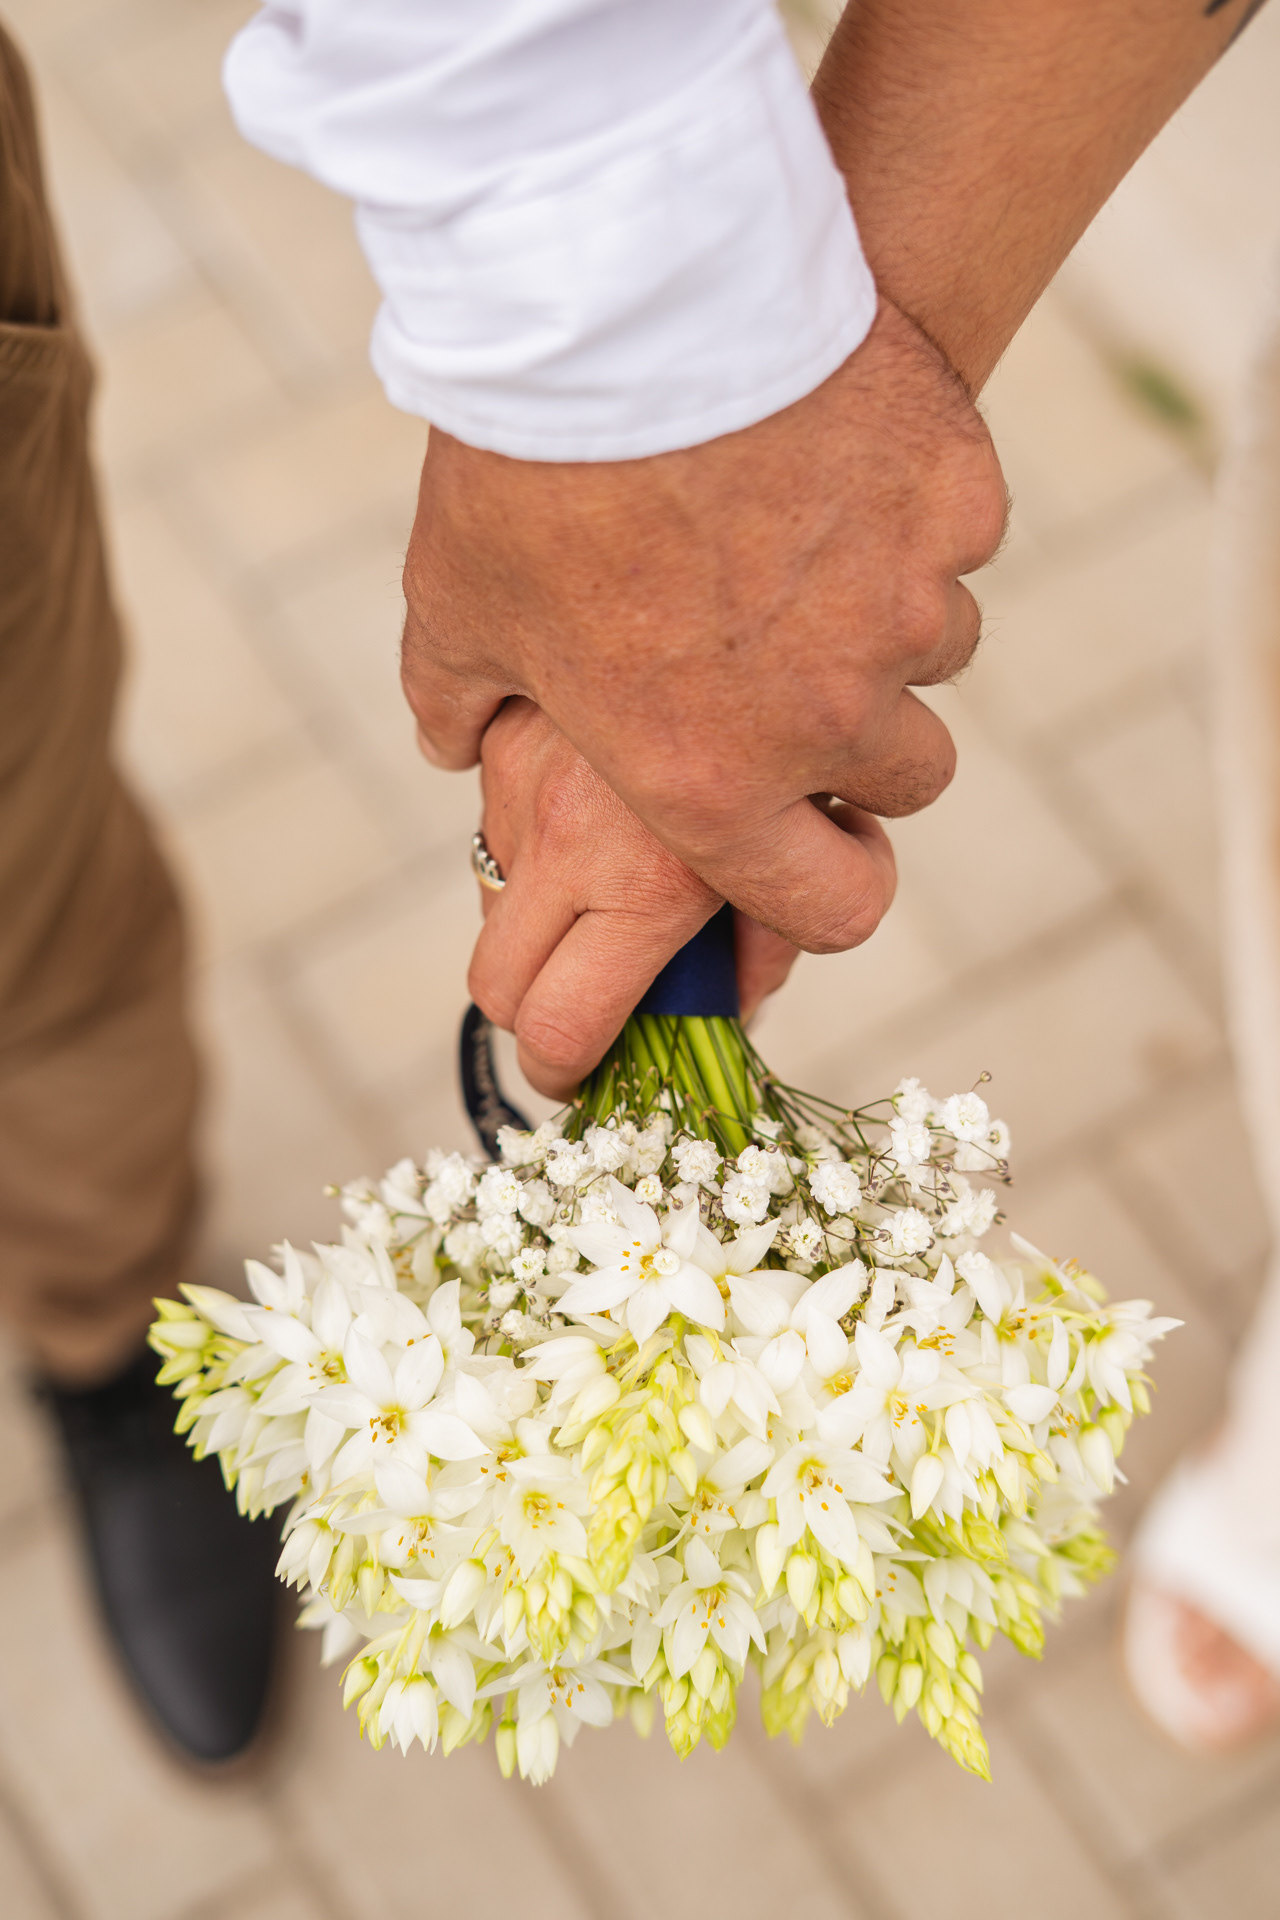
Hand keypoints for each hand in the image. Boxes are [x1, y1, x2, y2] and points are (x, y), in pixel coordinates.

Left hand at [403, 297, 1004, 956]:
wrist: (618, 299)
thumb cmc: (524, 474)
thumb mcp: (457, 608)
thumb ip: (461, 704)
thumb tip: (451, 743)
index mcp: (714, 784)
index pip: (832, 908)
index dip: (829, 886)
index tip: (819, 843)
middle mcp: (828, 718)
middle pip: (908, 780)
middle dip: (867, 736)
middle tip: (802, 665)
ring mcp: (907, 607)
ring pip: (936, 649)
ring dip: (887, 618)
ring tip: (802, 538)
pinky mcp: (956, 499)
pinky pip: (957, 535)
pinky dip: (911, 510)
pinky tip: (835, 452)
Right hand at [469, 700, 893, 1096]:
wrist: (715, 519)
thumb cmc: (808, 692)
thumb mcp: (815, 826)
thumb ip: (764, 926)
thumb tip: (737, 994)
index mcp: (648, 884)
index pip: (559, 1033)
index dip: (571, 1076)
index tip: (595, 1076)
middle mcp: (564, 836)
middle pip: (497, 991)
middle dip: (540, 1019)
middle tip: (600, 1006)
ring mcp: (521, 779)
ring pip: (496, 904)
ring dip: (549, 922)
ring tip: (625, 887)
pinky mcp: (504, 721)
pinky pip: (498, 820)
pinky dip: (541, 842)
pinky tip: (609, 811)